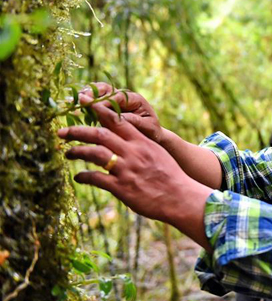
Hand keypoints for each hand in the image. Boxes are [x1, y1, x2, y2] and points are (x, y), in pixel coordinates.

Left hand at [58, 100, 211, 247]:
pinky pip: (96, 179)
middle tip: (62, 131)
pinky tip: (78, 177)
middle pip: (100, 134)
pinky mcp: (122, 188)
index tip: (83, 102)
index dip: (98, 109)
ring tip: (67, 152)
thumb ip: (141, 146)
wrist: (181, 197)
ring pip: (94, 153)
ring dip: (77, 151)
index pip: (117, 120)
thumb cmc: (171, 177)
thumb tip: (125, 140)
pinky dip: (84, 176)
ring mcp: (126, 169)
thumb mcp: (158, 154)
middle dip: (78, 130)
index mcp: (142, 142)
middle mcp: (133, 152)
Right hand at [80, 82, 163, 143]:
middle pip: (105, 89)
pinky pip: (95, 100)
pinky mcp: (108, 106)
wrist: (153, 136)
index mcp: (134, 99)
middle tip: (78, 99)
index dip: (102, 101)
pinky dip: (85, 101)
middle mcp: (124, 96)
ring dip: (85, 95)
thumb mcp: (147, 128)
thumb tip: (117, 118)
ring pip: (98, 91)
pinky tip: (75, 106)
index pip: (115, 97)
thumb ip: (133, 121)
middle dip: (91, 93)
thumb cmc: (151, 132)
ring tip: (73, 100)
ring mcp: (115, 99)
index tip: (90, 106)